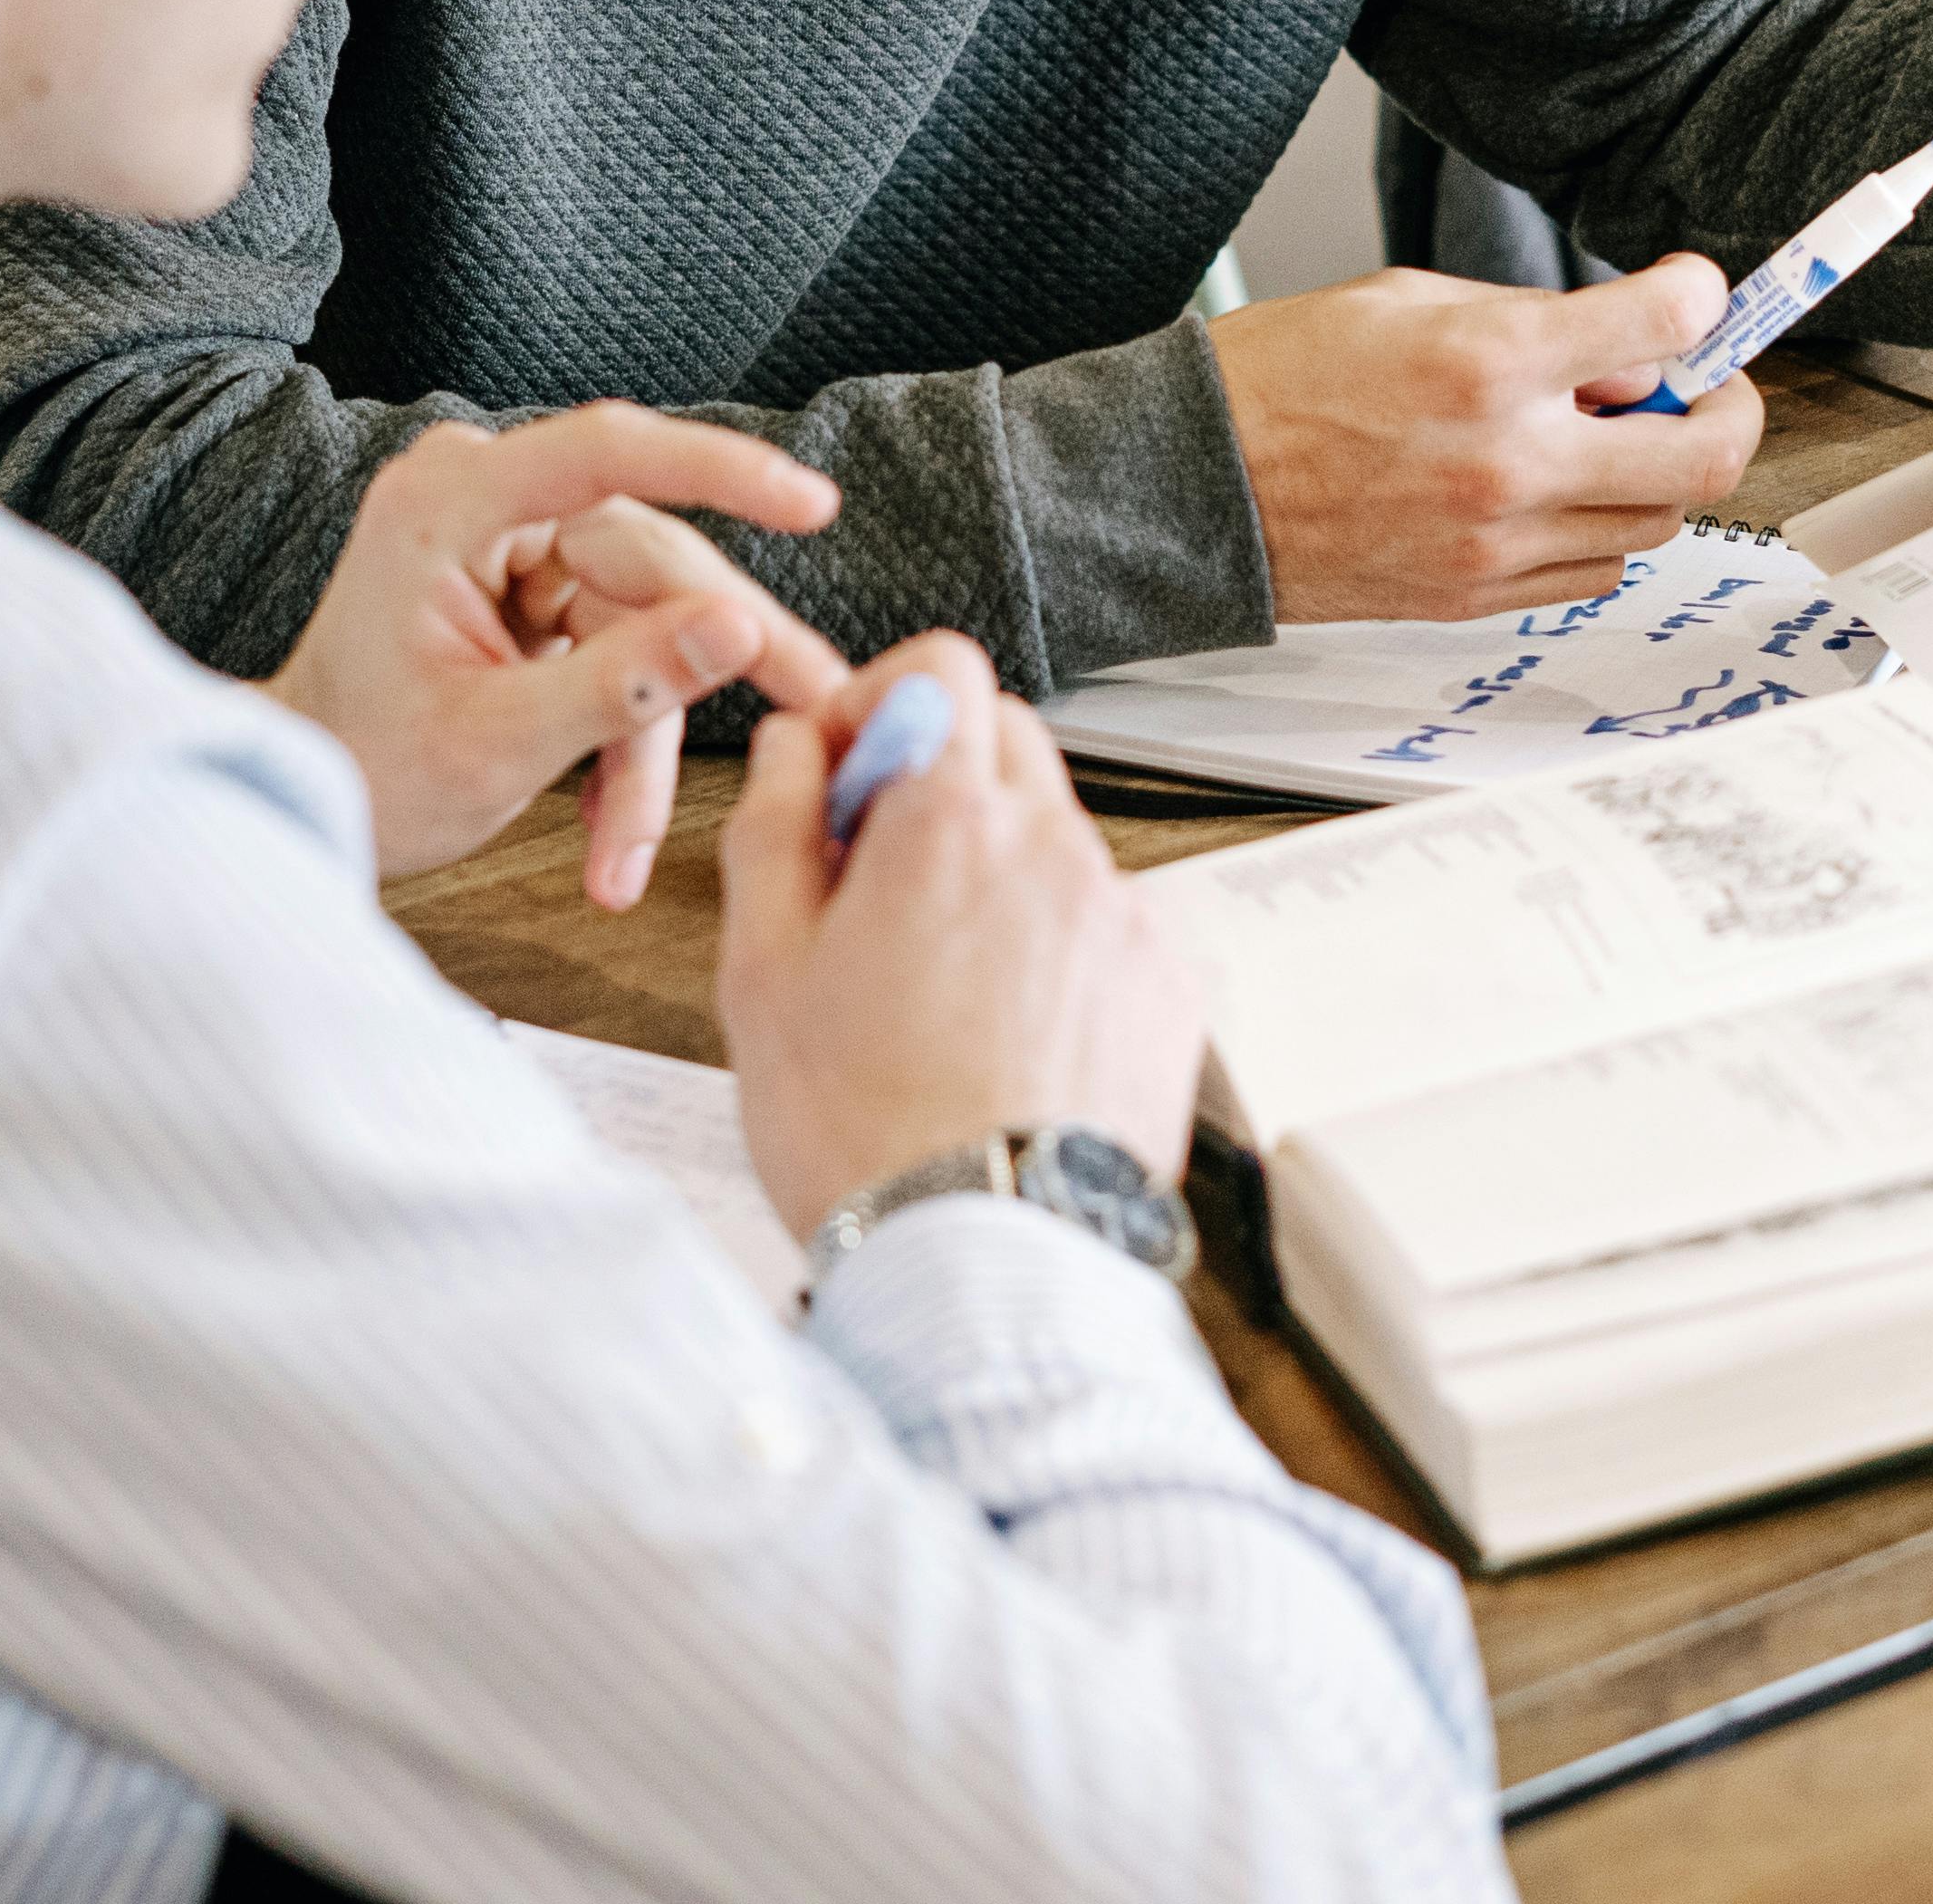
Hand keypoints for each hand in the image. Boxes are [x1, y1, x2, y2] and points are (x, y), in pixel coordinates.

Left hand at [267, 407, 852, 905]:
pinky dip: (620, 739)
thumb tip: (742, 627)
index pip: (607, 453)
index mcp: (449, 502)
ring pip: (646, 622)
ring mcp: (509, 540)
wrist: (299, 801)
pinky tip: (603, 831)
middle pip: (649, 559)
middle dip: (714, 661)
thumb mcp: (499, 744)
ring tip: (621, 860)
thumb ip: (624, 685)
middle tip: (819, 705)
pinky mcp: (533, 586)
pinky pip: (619, 648)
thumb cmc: (365, 770)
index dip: (721, 470)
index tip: (812, 504)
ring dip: (645, 746)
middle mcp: (483, 498)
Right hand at [715, 637, 1203, 1231]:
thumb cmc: (864, 1134)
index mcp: (951, 824)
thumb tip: (792, 749)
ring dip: (995, 877)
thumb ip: (774, 827)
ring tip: (934, 992)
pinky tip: (1002, 1038)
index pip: (941, 666)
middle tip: (873, 883)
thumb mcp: (763, 971)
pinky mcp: (1170, 991)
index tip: (844, 775)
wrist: (985, 1265)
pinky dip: (1055, 954)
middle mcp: (1057, 851)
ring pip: (1054, 842)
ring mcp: (1127, 920)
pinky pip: (1106, 927)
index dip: (880, 702)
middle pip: (1006, 743)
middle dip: (937, 782)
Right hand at [1207, 258, 1764, 621]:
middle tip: (1710, 384)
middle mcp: (1509, 460)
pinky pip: (1594, 570)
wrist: (1194, 484)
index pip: (1665, 326)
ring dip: (1658, 473)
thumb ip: (1530, 318)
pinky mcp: (1478, 595)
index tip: (1697, 295)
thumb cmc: (1281, 381)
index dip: (1703, 299)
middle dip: (1729, 408)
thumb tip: (1626, 348)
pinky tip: (1561, 490)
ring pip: (1657, 521)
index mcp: (1489, 361)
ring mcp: (1497, 540)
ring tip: (1608, 436)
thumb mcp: (1406, 297)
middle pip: (1702, 454)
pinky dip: (1603, 528)